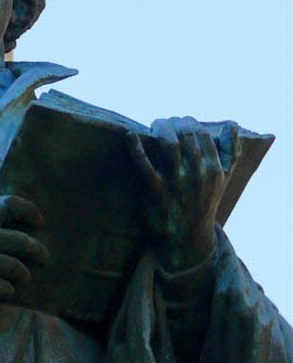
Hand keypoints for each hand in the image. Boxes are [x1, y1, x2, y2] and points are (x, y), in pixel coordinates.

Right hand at [0, 195, 48, 303]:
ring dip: (24, 273)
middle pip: (21, 239)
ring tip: (25, 276)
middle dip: (37, 250)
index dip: (29, 210)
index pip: (9, 203)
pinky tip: (7, 288)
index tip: (39, 222)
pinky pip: (4, 287)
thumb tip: (1, 189)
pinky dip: (9, 289)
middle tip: (44, 257)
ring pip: (16, 267)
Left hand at [126, 117, 240, 270]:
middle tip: (162, 122)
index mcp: (215, 170)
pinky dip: (136, 149)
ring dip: (159, 129)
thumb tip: (232, 125)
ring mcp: (177, 183)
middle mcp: (199, 175)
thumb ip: (230, 153)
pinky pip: (144, 166)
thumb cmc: (203, 202)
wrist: (188, 240)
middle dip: (172, 122)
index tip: (177, 122)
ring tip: (152, 126)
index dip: (188, 122)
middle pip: (186, 134)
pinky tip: (130, 136)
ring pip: (169, 144)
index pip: (203, 133)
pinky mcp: (156, 193)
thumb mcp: (223, 180)